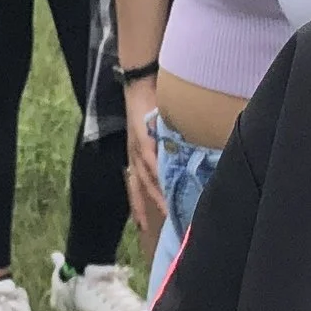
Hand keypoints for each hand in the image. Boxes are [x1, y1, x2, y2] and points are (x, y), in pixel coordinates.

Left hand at [124, 81, 166, 239]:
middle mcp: (133, 154)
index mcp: (135, 155)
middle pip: (138, 186)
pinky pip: (149, 154)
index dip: (138, 205)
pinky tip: (161, 181)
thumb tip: (176, 165)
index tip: (142, 227)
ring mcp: (137, 144)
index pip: (135, 185)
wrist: (140, 81)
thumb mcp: (154, 132)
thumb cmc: (149, 105)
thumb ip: (163, 149)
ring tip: (165, 209)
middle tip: (150, 229)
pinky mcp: (143, 133)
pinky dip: (155, 168)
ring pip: (145, 175)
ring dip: (154, 193)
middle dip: (143, 207)